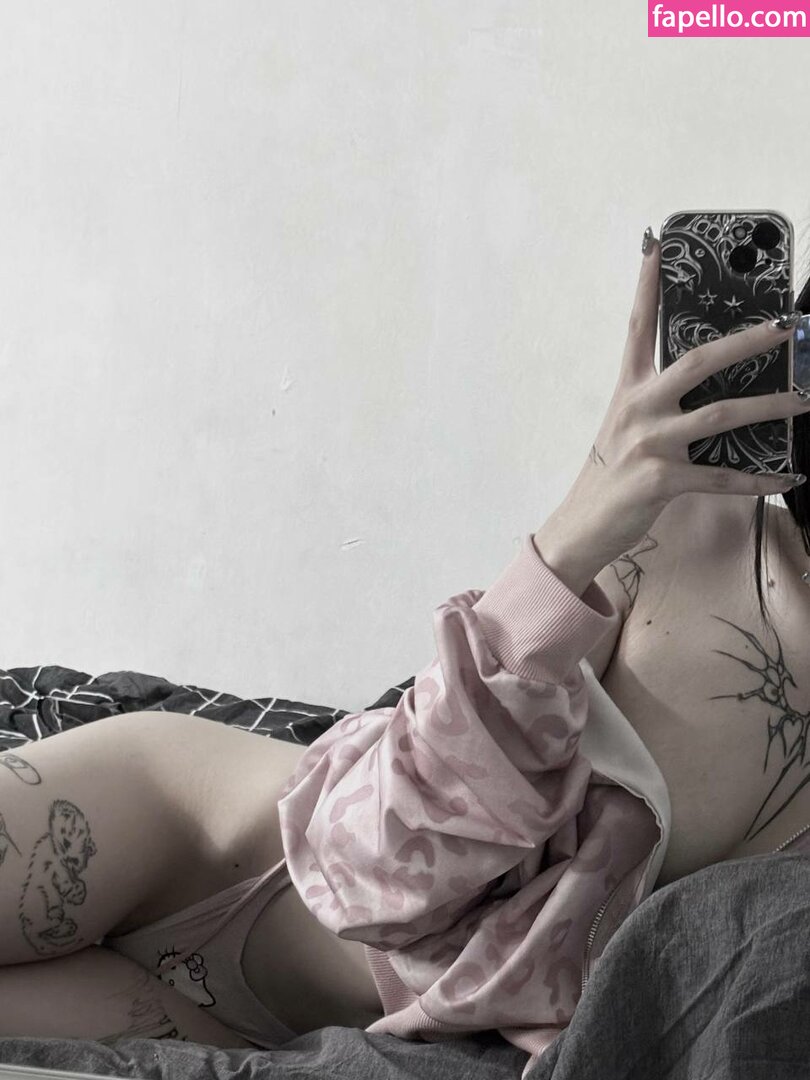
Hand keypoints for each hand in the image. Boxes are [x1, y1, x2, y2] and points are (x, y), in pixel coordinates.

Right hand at [546, 229, 805, 569]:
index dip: (646, 285)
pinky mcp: (662, 480)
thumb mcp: (625, 429)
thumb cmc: (609, 476)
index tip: (655, 244)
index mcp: (628, 392)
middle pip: (699, 362)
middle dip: (748, 341)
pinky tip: (786, 476)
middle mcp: (638, 410)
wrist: (582, 526)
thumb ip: (659, 405)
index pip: (637, 328)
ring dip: (771, 406)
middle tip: (786, 327)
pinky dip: (758, 478)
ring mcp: (650, 444)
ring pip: (721, 415)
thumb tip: (711, 390)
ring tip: (805, 401)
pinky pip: (722, 476)